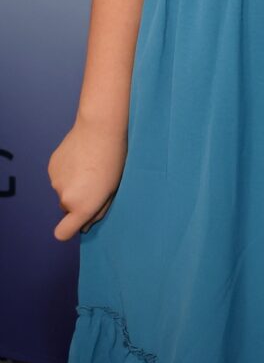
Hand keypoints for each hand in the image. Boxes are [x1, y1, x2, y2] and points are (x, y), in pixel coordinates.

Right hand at [48, 118, 126, 240]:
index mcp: (82, 207)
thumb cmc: (113, 159)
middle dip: (77, 199)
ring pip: (63, 190)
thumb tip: (85, 225)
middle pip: (67, 208)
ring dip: (72, 183)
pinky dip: (67, 171)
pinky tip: (80, 157)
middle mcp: (65, 198)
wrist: (100, 128)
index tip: (78, 221)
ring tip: (89, 165)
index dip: (69, 228)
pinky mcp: (51, 167)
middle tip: (94, 181)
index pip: (63, 233)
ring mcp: (55, 182)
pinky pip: (59, 176)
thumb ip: (98, 211)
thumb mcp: (113, 190)